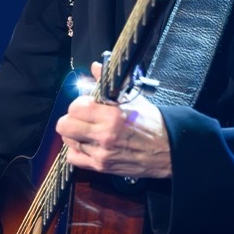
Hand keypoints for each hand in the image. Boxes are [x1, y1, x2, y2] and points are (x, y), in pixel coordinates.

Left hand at [56, 62, 171, 177]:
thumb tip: (96, 67)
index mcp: (112, 115)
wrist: (169, 149)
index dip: (78, 104)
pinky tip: (87, 145)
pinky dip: (77, 152)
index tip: (87, 105)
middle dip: (70, 119)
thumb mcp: (132, 98)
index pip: (75, 107)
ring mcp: (102, 153)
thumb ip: (108, 83)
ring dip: (74, 134)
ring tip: (86, 131)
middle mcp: (104, 135)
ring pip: (68, 141)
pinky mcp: (102, 166)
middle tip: (81, 118)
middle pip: (64, 125)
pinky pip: (73, 158)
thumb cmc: (152, 123)